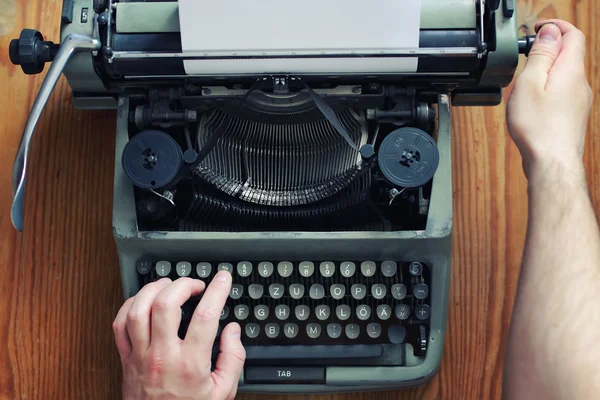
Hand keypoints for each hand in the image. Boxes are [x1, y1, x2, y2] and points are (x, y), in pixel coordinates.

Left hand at [112, 272, 245, 399]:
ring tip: (169, 285)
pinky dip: (130, 304)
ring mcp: (140, 356)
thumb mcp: (222, 392)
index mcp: (190, 364)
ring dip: (154, 289)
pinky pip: (120, 323)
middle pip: (166, 305)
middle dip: (183, 284)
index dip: (217, 291)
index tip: (223, 280)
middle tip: (195, 284)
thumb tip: (233, 331)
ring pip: (138, 309)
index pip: (205, 316)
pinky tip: (144, 300)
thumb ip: (233, 359)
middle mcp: (163, 356)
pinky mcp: (125, 358)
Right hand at [507, 20, 592, 179]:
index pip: (573, 35)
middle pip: (570, 54)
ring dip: (548, 70)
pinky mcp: (574, 115)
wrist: (552, 161)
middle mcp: (581, 83)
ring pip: (566, 75)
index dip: (556, 26)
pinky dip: (549, 88)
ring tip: (526, 82)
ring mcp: (580, 100)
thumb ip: (541, 55)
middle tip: (526, 56)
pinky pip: (564, 92)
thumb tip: (550, 32)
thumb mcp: (530, 83)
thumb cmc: (538, 127)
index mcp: (571, 70)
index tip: (538, 29)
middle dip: (549, 48)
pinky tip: (534, 104)